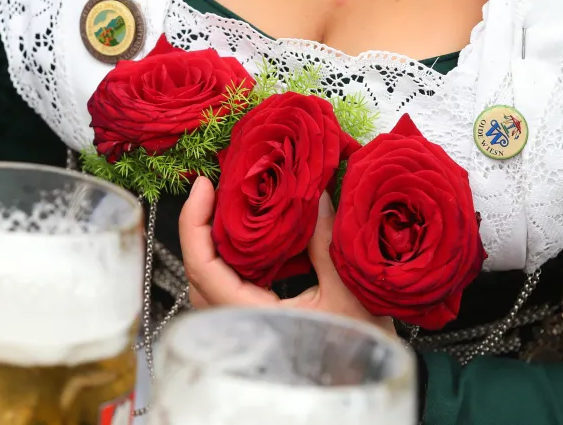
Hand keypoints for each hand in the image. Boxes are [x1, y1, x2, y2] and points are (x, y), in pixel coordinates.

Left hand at [179, 177, 395, 333]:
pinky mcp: (257, 320)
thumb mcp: (346, 290)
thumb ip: (325, 242)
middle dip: (199, 224)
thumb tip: (316, 194)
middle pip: (198, 270)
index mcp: (249, 314)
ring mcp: (245, 323)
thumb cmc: (357, 346)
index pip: (202, 265)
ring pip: (210, 281)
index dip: (195, 222)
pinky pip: (229, 285)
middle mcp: (238, 321)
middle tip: (216, 187)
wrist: (367, 376)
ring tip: (227, 206)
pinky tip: (250, 237)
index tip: (204, 186)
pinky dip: (230, 257)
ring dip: (212, 242)